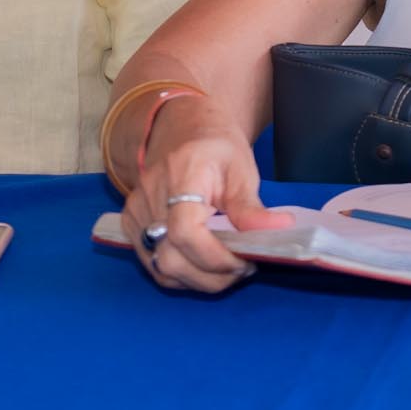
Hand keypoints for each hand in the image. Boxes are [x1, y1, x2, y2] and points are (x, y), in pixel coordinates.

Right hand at [118, 97, 288, 292]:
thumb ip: (252, 208)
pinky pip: (153, 264)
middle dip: (211, 277)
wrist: (185, 129)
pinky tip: (204, 264)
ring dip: (198, 280)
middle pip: (170, 258)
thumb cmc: (217, 148)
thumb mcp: (241, 170)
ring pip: (161, 268)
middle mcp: (149, 195)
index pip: (185, 232)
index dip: (215, 259)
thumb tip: (280, 230)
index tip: (244, 262)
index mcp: (180, 175)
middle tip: (241, 268)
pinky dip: (182, 274)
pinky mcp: (130, 224)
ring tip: (226, 267)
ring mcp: (136, 211)